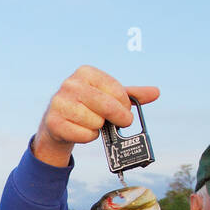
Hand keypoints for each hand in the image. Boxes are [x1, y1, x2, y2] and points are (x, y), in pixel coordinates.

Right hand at [33, 65, 159, 166]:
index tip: (125, 111)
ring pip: (96, 122)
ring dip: (99, 127)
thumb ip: (131, 95)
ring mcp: (59, 103)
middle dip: (119, 118)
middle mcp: (70, 84)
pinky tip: (82, 131)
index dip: (125, 105)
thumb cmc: (88, 107)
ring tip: (92, 123)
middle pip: (107, 106)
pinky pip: (84, 135)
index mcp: (85, 72)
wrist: (58, 123)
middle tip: (120, 122)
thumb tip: (156, 92)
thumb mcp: (108, 97)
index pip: (116, 90)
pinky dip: (88, 137)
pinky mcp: (54, 122)